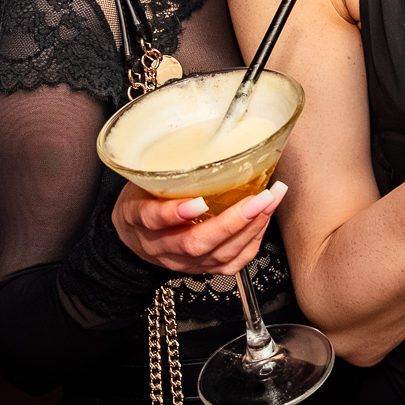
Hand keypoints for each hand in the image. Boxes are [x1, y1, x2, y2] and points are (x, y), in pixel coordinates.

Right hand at [111, 180, 287, 275]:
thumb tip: (205, 134)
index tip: (199, 201)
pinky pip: (231, 263)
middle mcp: (160, 246)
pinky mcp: (201, 270)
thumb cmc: (142, 201)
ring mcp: (181, 262)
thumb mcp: (142, 180)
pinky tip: (264, 219)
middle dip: (232, 222)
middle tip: (259, 198)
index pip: (153, 219)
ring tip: (270, 201)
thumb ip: (166, 168)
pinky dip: (253, 240)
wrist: (133, 238)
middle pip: (194, 244)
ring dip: (251, 228)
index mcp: (138, 219)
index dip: (175, 213)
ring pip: (217, 255)